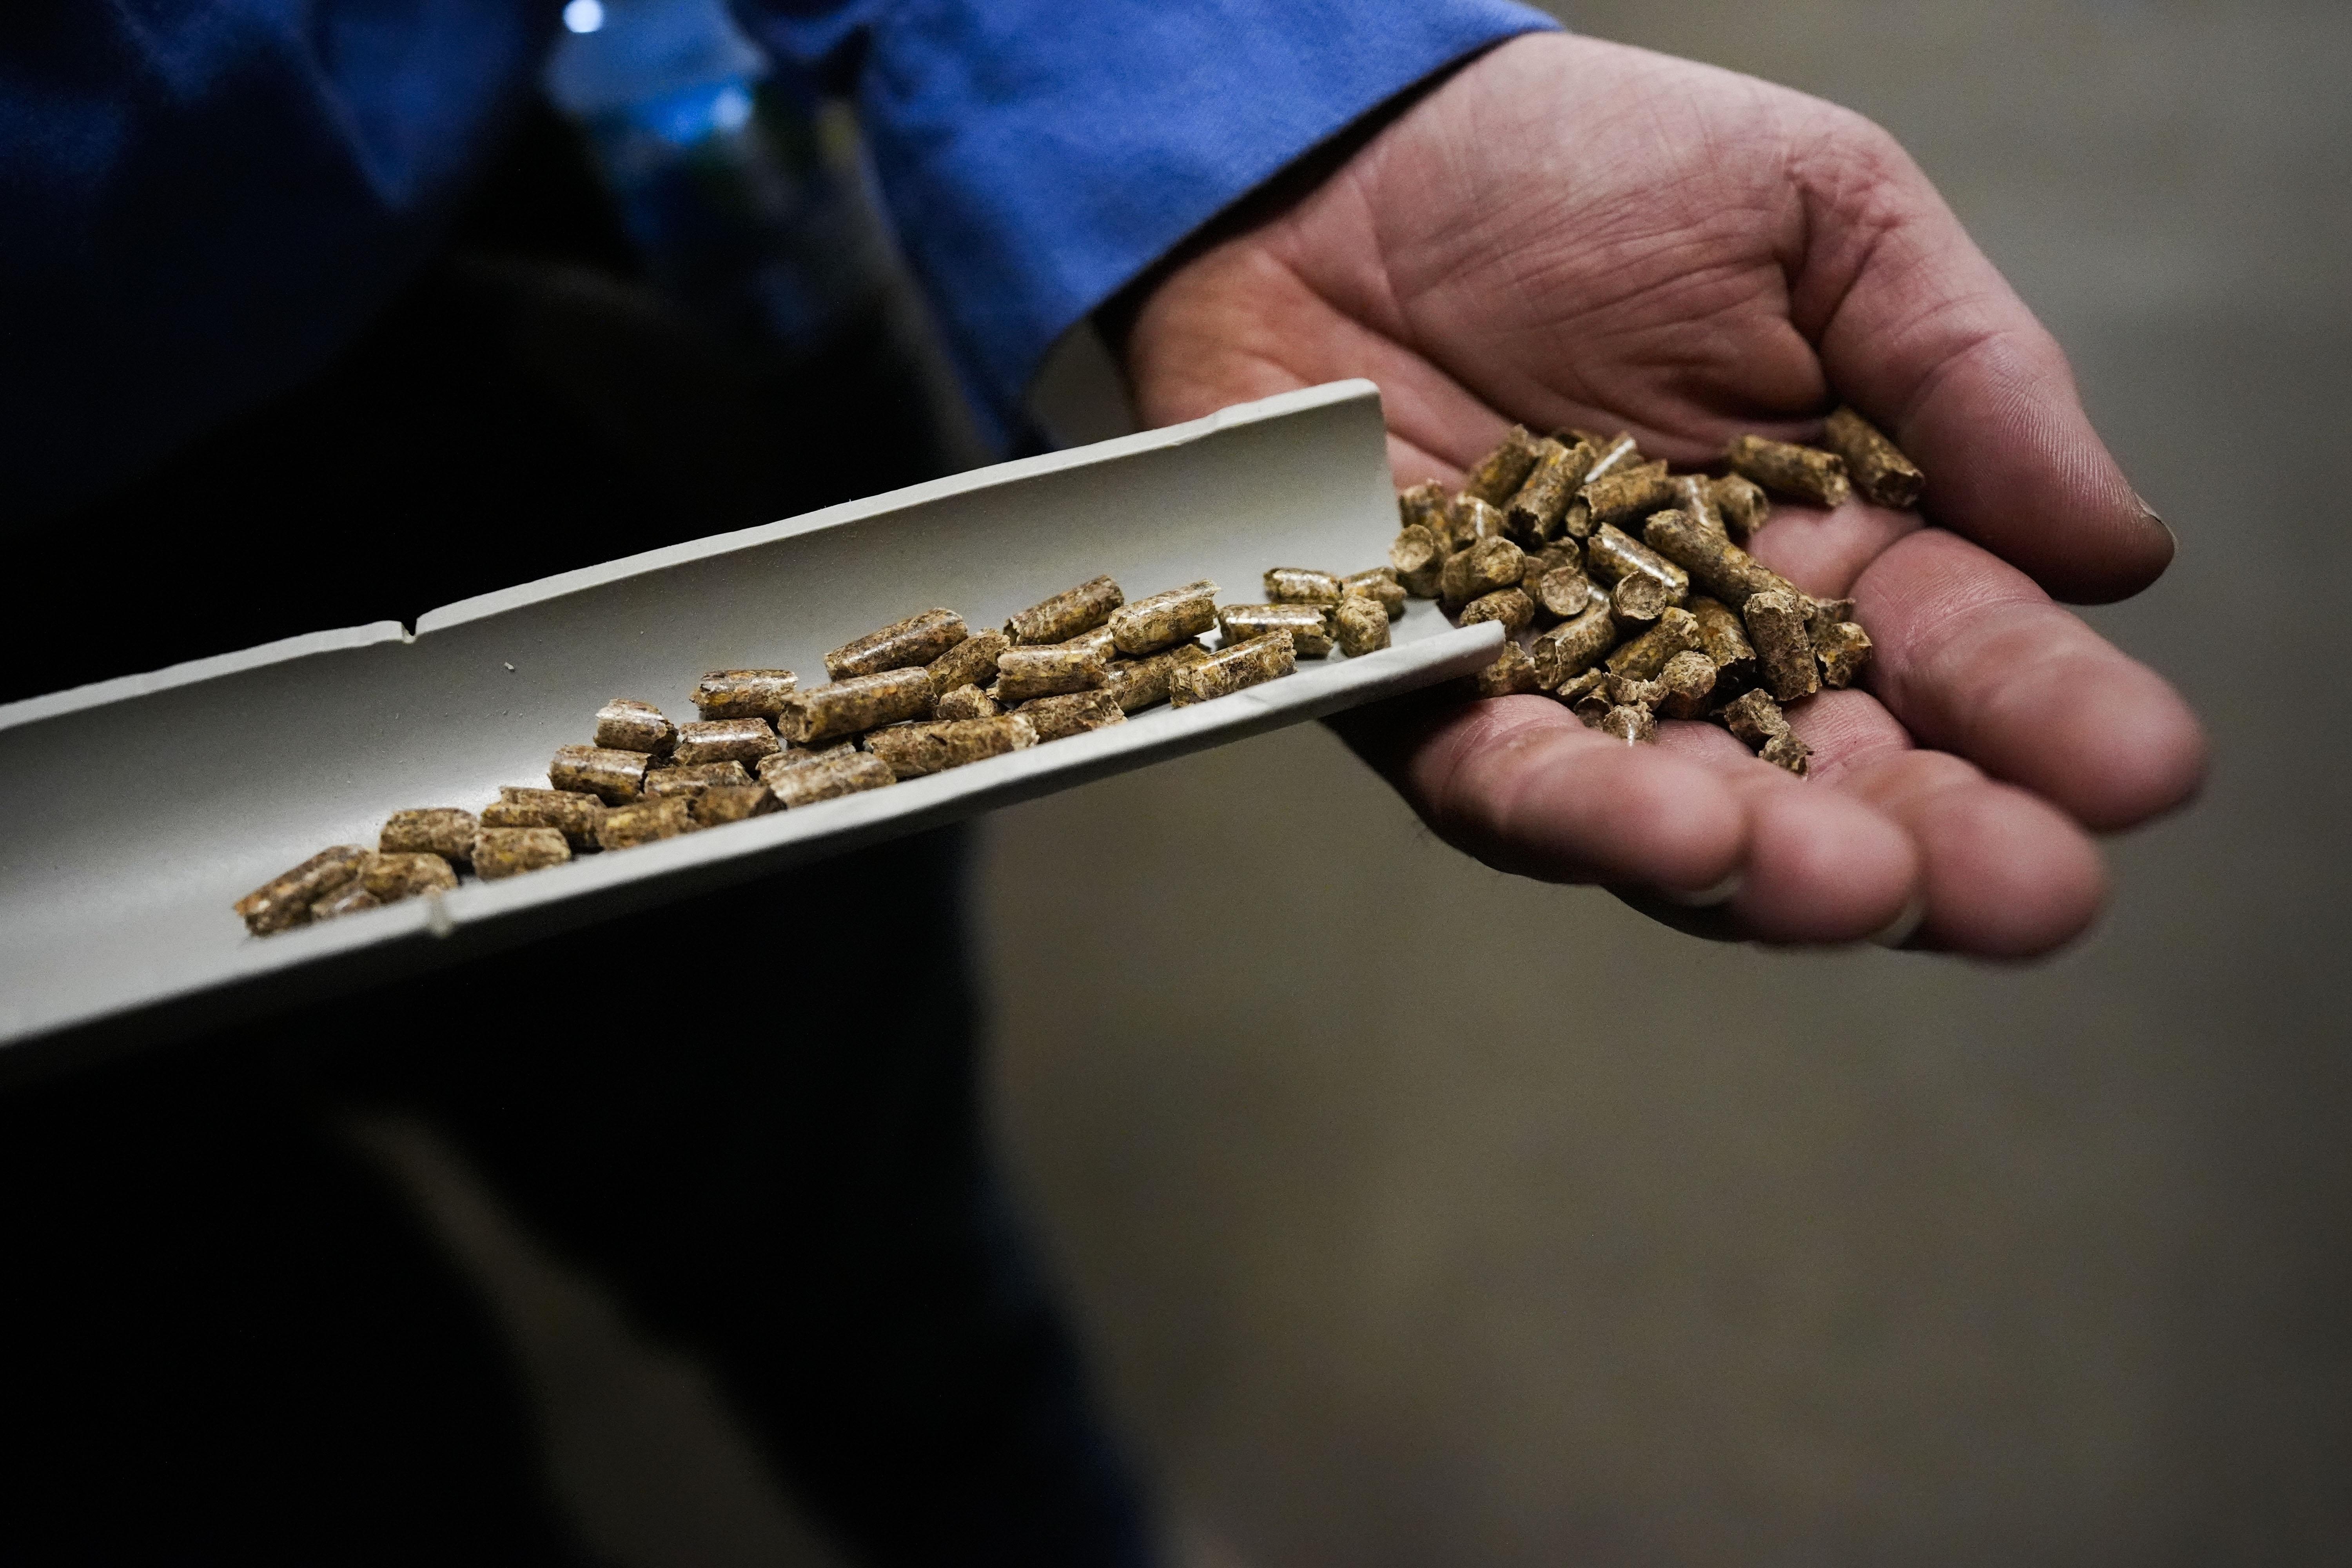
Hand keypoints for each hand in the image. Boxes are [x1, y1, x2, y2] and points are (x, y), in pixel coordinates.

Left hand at [1113, 33, 2204, 955]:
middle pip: (1840, 777)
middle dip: (1938, 844)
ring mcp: (1567, 685)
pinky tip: (1681, 835)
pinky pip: (1504, 782)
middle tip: (2031, 892)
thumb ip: (1964, 375)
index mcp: (1834, 542)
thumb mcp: (1819, 221)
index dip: (2052, 719)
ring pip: (1684, 819)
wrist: (1348, 161)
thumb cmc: (1586, 174)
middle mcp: (1708, 643)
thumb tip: (2120, 551)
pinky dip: (1585, 815)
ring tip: (1858, 884)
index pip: (1963, 653)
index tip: (2143, 770)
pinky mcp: (1421, 697)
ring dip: (1772, 866)